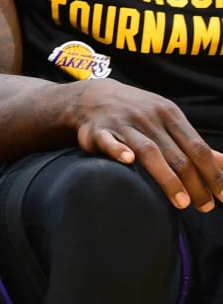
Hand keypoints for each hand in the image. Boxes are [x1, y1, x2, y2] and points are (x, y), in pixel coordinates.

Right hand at [72, 79, 222, 210]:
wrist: (91, 96)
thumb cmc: (138, 114)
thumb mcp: (168, 121)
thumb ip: (195, 144)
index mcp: (169, 114)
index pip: (197, 148)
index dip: (212, 174)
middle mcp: (148, 118)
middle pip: (177, 155)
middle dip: (195, 184)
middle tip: (205, 207)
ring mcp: (122, 123)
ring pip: (149, 151)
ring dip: (167, 178)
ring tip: (181, 202)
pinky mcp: (97, 131)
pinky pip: (109, 141)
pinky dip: (118, 150)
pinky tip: (128, 161)